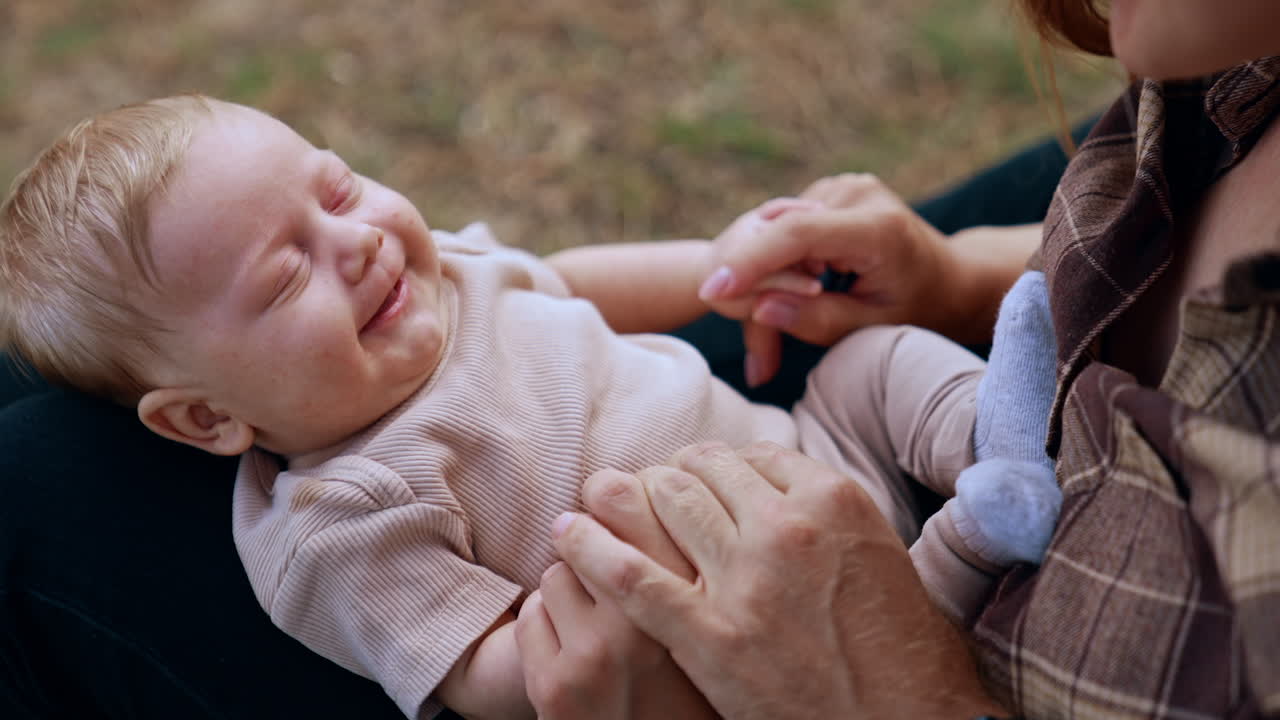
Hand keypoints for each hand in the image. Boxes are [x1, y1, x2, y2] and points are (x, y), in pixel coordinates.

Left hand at [516, 470, 716, 719]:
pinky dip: (544, 631)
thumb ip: (703, 563)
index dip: (630, 493)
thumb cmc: (692, 690)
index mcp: (703, 602)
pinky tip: (572, 657)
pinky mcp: (554, 687)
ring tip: (597, 626)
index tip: (625, 499)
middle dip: (596, 543)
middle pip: (597, 525)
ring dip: (570, 593)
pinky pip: (531, 616)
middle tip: (597, 556)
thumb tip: (676, 478)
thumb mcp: (717, 623)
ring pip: (559, 572)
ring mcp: (599, 658)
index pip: (650, 496)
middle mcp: (653, 627)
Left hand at [552, 442, 1004, 719]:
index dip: (714, 464)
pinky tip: (569, 534)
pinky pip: (634, 576)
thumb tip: (766, 486)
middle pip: (700, 470)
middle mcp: (787, 528)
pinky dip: (592, 549)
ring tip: (601, 499)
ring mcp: (746, 581)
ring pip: (661, 505)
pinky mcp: (710, 636)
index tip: (696, 477)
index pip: (749, 454)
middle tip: (648, 489)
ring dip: (624, 497)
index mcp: (832, 500)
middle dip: (667, 475)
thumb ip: (822, 514)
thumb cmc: (899, 650)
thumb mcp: (879, 554)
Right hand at [698, 174, 960, 385]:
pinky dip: (777, 265)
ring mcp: (842, 186)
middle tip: (757, 360)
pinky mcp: (829, 191)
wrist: (951, 279)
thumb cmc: (919, 310)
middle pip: (780, 234)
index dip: (751, 261)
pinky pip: (785, 230)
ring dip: (765, 279)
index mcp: (877, 227)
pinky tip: (794, 297)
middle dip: (753, 286)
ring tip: (774, 342)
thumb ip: (818, 319)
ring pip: (776, 233)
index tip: (712, 291)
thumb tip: (761, 306)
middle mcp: (857, 194)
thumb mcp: (874, 328)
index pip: (798, 234)